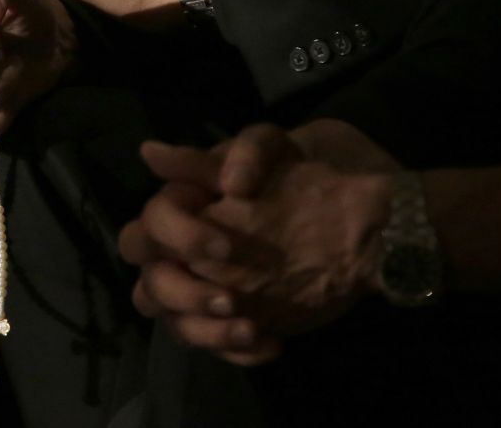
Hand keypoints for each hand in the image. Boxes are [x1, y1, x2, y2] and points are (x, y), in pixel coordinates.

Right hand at [119, 123, 394, 364]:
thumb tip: (151, 151)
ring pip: (174, 322)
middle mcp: (180, 254)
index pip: (149, 227)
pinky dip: (234, 349)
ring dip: (206, 330)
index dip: (179, 238)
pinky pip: (212, 344)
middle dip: (183, 294)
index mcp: (181, 211)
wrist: (350, 222)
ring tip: (250, 329)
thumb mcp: (269, 153)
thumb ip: (213, 156)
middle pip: (151, 283)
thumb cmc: (301, 178)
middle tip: (230, 300)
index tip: (226, 248)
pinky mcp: (226, 318)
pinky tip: (270, 343)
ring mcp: (201, 289)